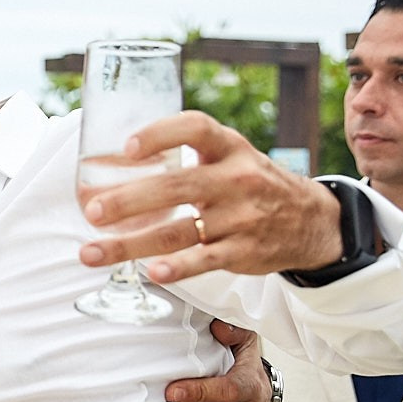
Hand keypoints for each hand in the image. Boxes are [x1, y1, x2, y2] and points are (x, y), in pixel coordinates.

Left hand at [79, 111, 342, 283]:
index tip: (125, 148)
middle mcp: (236, 178)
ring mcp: (241, 217)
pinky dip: (178, 268)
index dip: (159, 135)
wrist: (310, 220)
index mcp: (228, 147)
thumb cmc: (249, 183)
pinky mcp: (244, 251)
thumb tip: (112, 161)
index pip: (195, 129)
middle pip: (176, 187)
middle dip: (129, 200)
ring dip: (131, 245)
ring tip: (92, 253)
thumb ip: (185, 154)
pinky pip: (206, 260)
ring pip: (179, 231)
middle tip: (92, 211)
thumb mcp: (228, 156)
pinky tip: (151, 272)